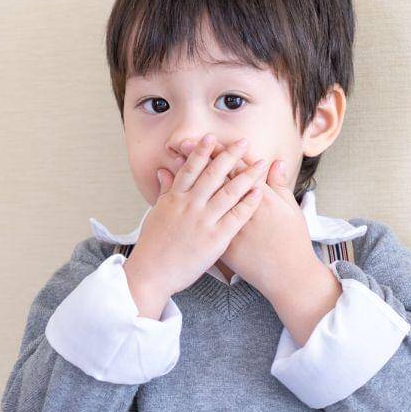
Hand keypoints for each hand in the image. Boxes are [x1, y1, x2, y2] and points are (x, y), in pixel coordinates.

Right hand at [123, 133, 268, 299]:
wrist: (151, 273)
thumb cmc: (152, 245)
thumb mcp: (156, 213)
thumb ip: (164, 191)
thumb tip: (164, 170)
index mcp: (174, 199)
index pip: (190, 169)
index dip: (202, 152)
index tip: (212, 138)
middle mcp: (189, 206)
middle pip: (213, 174)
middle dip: (229, 156)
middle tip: (243, 142)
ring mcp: (202, 221)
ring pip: (228, 192)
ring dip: (246, 175)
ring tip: (260, 163)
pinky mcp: (215, 239)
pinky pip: (236, 216)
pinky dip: (248, 202)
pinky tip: (259, 191)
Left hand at [176, 139, 311, 296]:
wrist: (286, 274)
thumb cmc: (292, 242)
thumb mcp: (290, 210)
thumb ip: (280, 185)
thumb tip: (275, 162)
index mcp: (262, 196)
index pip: (238, 168)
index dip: (222, 152)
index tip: (209, 139)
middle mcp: (240, 208)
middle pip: (217, 179)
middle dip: (199, 161)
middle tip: (182, 143)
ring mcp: (227, 226)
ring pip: (204, 197)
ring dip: (188, 182)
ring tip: (173, 165)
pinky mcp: (220, 242)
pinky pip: (199, 222)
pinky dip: (188, 208)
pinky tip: (175, 199)